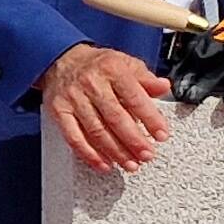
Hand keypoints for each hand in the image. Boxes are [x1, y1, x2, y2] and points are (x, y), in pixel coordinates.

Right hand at [41, 42, 173, 170]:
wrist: (61, 60)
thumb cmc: (98, 65)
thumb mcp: (126, 63)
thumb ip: (146, 78)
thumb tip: (164, 87)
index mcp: (112, 69)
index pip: (135, 97)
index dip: (150, 118)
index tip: (161, 135)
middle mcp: (92, 84)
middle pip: (115, 118)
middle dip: (134, 141)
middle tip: (147, 155)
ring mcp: (74, 99)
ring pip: (96, 131)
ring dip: (115, 152)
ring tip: (131, 164)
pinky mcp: (59, 112)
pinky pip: (74, 138)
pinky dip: (90, 155)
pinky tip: (104, 164)